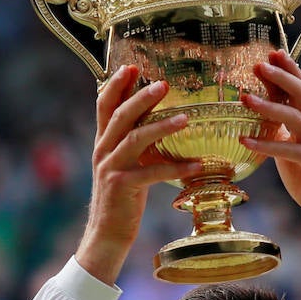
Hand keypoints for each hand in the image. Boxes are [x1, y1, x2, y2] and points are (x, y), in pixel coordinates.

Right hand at [75, 66, 203, 283]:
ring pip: (135, 139)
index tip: (131, 66)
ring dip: (161, 126)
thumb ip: (135, 142)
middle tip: (164, 84)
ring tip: (186, 118)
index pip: (104, 105)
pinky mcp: (122, 187)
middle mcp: (103, 151)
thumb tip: (158, 120)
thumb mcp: (125, 164)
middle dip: (141, 97)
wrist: (107, 233)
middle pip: (120, 116)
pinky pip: (152, 173)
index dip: (116, 84)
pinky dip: (175, 168)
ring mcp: (111, 168)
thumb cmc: (123, 198)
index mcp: (103, 142)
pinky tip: (196, 165)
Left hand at [239, 50, 300, 221]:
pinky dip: (266, 145)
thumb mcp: (289, 144)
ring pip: (295, 118)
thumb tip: (257, 105)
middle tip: (258, 66)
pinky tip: (245, 141)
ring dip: (268, 107)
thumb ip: (279, 125)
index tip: (271, 52)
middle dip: (280, 77)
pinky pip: (289, 150)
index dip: (289, 69)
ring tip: (244, 99)